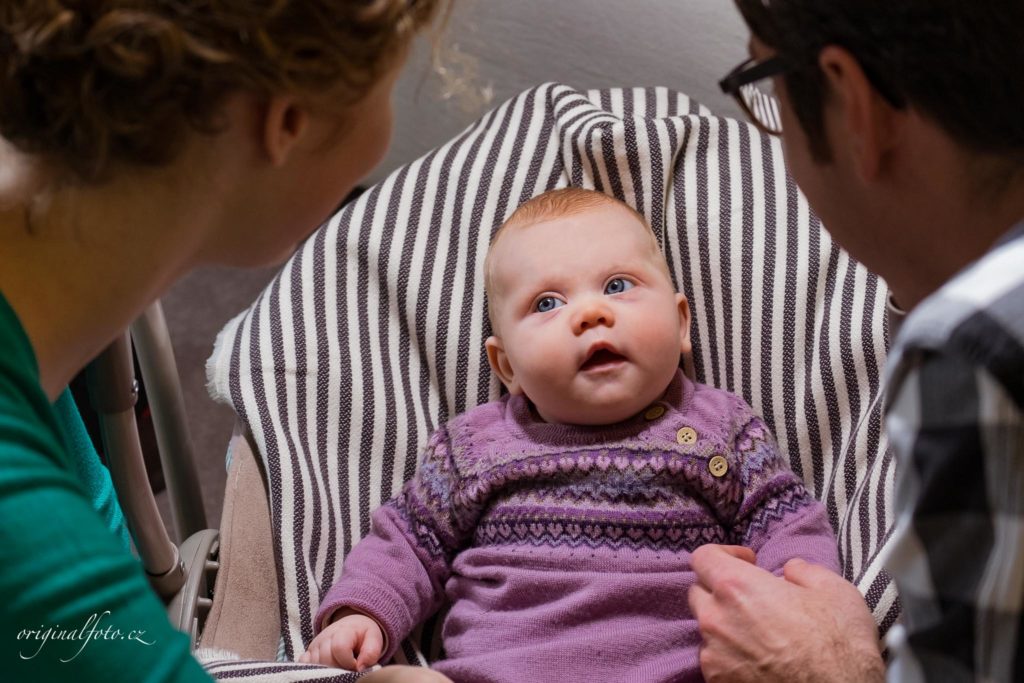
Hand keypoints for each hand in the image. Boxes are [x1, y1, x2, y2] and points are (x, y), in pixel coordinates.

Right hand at [299, 609, 384, 670]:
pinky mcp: (308, 652)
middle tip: (348, 669)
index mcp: (343, 630)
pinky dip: (313, 670)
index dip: (349, 662)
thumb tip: (360, 668)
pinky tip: (326, 669)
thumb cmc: (363, 634)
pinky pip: (304, 664)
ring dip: (328, 670)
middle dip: (339, 668)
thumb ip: (371, 652)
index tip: (357, 665)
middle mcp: (325, 636)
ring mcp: (315, 644)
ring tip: (339, 667)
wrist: (352, 626)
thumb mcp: (374, 638)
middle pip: (326, 658)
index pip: (339, 648)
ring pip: (315, 663)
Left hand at [688, 545, 883, 682]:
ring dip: (727, 625)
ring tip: (761, 634)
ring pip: (707, 629)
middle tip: (754, 599)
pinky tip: (760, 660)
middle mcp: (715, 619)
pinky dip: (730, 655)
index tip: (749, 562)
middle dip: (722, 590)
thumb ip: (802, 570)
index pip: (703, 557)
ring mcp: (713, 655)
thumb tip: (790, 570)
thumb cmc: (839, 646)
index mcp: (736, 587)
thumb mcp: (834, 590)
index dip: (725, 554)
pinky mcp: (718, 682)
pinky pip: (715, 659)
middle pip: (699, 592)